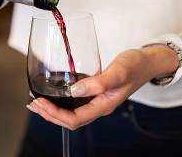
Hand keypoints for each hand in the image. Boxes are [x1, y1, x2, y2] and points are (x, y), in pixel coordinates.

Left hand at [27, 46, 178, 129]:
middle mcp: (98, 106)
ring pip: (71, 113)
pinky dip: (61, 101)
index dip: (55, 114)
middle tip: (33, 103)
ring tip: (37, 102)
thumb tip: (75, 90)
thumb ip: (99, 82)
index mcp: (103, 106)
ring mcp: (97, 101)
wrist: (148, 62)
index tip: (40, 102)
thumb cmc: (135, 66)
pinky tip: (54, 94)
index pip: (74, 119)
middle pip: (69, 120)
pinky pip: (75, 103)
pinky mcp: (95, 93)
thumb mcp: (119, 72)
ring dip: (53, 109)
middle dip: (49, 114)